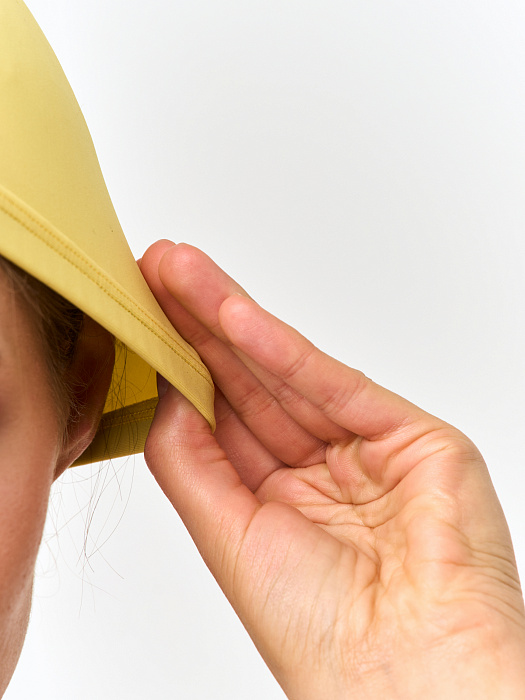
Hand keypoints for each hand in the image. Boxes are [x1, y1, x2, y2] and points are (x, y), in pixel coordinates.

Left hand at [140, 241, 524, 698]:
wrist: (405, 674)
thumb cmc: (319, 631)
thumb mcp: (226, 533)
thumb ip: (189, 456)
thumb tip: (166, 389)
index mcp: (275, 495)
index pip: (221, 410)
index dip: (180, 359)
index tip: (142, 311)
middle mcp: (319, 465)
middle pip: (248, 378)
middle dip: (199, 322)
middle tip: (156, 269)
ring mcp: (366, 447)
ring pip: (286, 370)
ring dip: (230, 318)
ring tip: (180, 272)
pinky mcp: (412, 437)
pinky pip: (334, 385)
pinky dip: (283, 349)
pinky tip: (235, 315)